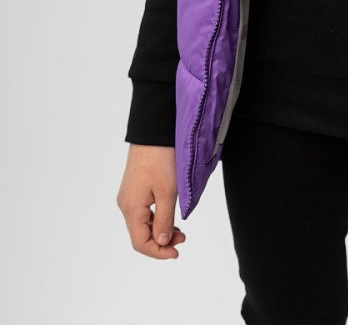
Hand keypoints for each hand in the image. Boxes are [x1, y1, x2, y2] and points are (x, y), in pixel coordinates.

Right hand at [116, 144, 186, 259]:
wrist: (154, 132)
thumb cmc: (162, 160)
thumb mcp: (167, 192)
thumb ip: (164, 220)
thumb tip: (161, 242)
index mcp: (130, 208)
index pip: (140, 242)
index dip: (158, 252)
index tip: (177, 253)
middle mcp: (125, 204)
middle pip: (140, 234)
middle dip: (161, 241)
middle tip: (183, 238)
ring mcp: (129, 195)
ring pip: (143, 223)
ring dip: (160, 229)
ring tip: (180, 229)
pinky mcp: (134, 187)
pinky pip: (143, 211)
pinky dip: (157, 217)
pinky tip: (170, 214)